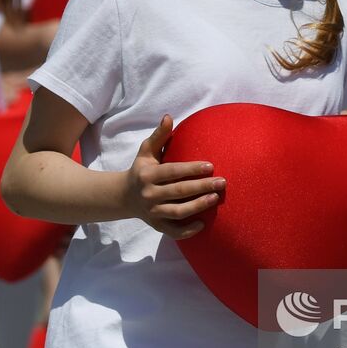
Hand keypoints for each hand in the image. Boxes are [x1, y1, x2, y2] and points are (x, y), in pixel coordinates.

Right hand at [125, 115, 225, 238]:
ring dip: (198, 206)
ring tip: (215, 198)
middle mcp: (149, 194)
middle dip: (202, 187)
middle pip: (179, 192)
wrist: (124, 197)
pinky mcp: (156, 226)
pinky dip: (187, 230)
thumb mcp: (146, 152)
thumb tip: (168, 116)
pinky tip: (203, 224)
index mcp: (147, 175)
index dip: (191, 169)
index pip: (172, 171)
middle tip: (222, 182)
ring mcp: (152, 212)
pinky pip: (173, 231)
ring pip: (178, 212)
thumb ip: (159, 136)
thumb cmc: (141, 170)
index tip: (211, 166)